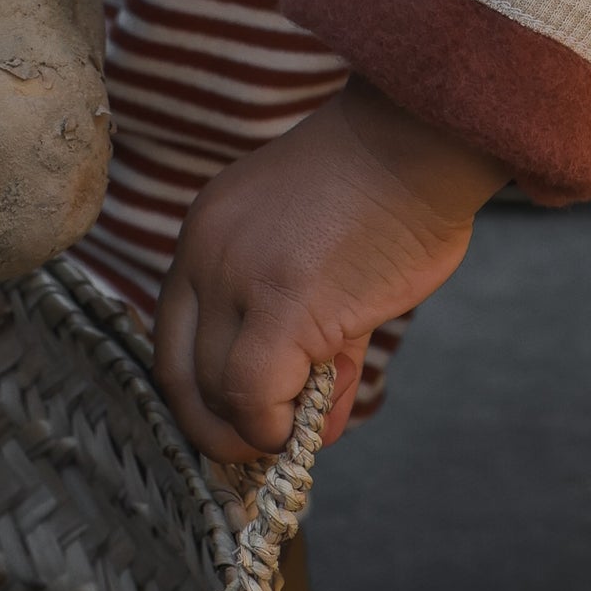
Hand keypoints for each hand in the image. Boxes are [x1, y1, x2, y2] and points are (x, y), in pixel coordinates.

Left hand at [155, 80, 510, 460]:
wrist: (415, 142)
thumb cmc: (385, 194)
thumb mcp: (315, 258)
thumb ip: (304, 335)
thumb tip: (307, 419)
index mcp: (206, 233)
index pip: (175, 334)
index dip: (202, 393)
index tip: (238, 423)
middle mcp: (205, 252)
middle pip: (180, 372)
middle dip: (216, 428)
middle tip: (262, 448)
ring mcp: (238, 277)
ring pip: (218, 391)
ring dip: (260, 429)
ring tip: (312, 422)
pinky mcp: (281, 303)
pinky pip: (255, 395)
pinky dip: (277, 425)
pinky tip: (314, 421)